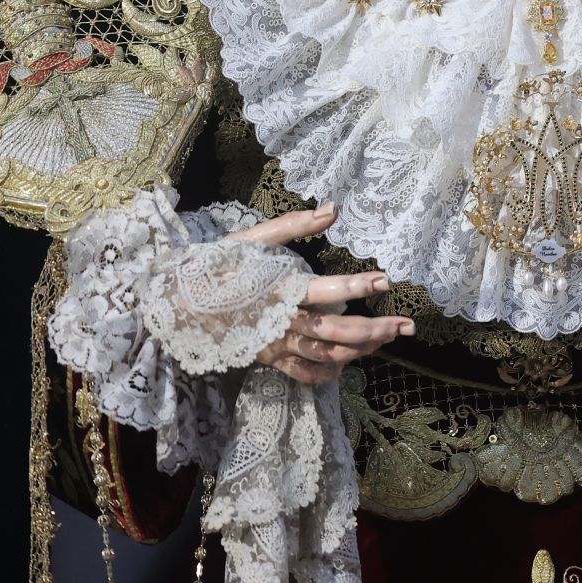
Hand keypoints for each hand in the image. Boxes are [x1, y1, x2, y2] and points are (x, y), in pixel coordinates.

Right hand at [229, 202, 415, 383]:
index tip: (385, 280)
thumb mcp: (252, 240)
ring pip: (325, 355)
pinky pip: (303, 373)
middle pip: (336, 331)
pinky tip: (347, 365)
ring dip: (360, 350)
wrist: (175, 305)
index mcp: (279, 289)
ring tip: (387, 340)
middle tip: (406, 326)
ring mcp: (275, 345)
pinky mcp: (268, 359)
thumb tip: (333, 208)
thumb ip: (294, 226)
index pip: (325, 289)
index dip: (357, 285)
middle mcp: (282, 321)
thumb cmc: (216, 267)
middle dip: (375, 330)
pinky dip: (327, 373)